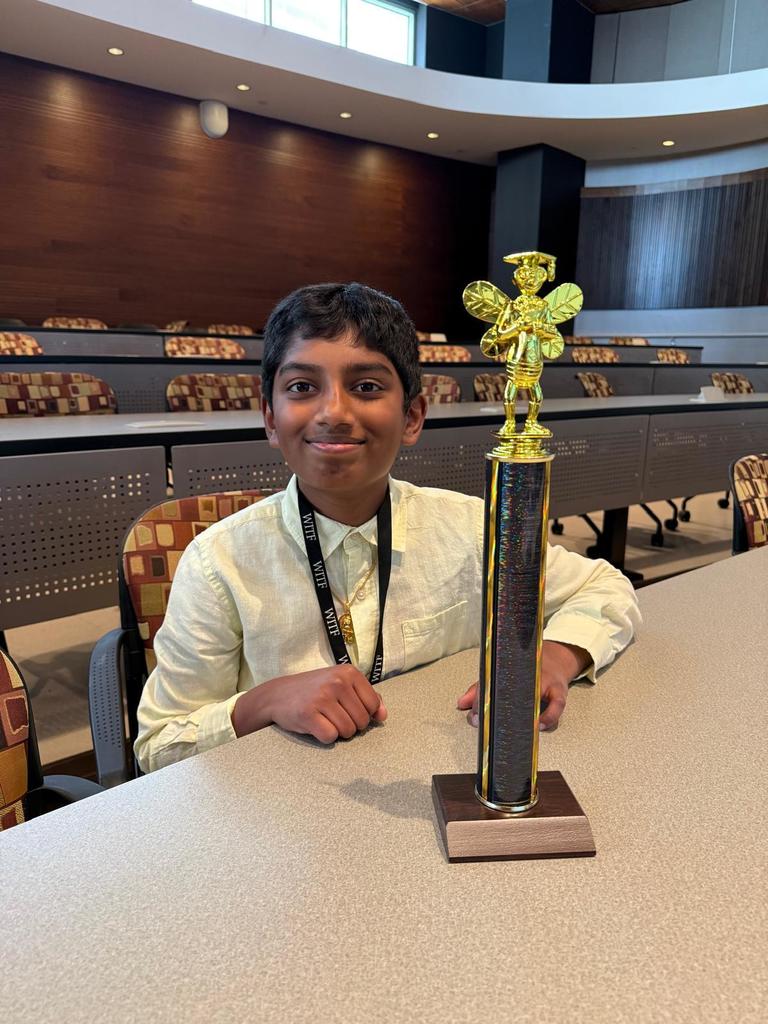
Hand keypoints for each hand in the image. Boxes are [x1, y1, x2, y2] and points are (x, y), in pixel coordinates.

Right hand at [232, 664, 386, 742]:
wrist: (277, 694)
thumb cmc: (314, 691)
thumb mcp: (341, 684)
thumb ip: (366, 697)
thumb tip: (383, 716)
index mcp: (349, 672)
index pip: (374, 705)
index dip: (363, 713)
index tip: (347, 708)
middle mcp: (337, 682)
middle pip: (362, 721)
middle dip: (351, 725)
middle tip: (332, 715)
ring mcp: (322, 697)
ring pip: (348, 731)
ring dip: (338, 732)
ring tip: (324, 719)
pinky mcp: (308, 714)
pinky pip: (330, 737)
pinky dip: (324, 737)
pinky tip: (315, 725)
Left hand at [456, 641, 590, 731]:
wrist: (557, 659)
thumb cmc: (526, 670)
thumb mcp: (501, 676)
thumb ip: (479, 689)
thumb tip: (461, 703)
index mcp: (509, 670)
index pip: (491, 683)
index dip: (480, 700)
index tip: (474, 715)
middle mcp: (526, 674)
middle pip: (508, 691)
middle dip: (495, 708)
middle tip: (485, 722)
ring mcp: (545, 682)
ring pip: (533, 699)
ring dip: (522, 716)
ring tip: (512, 728)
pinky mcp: (560, 692)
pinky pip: (557, 707)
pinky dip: (549, 717)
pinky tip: (539, 726)